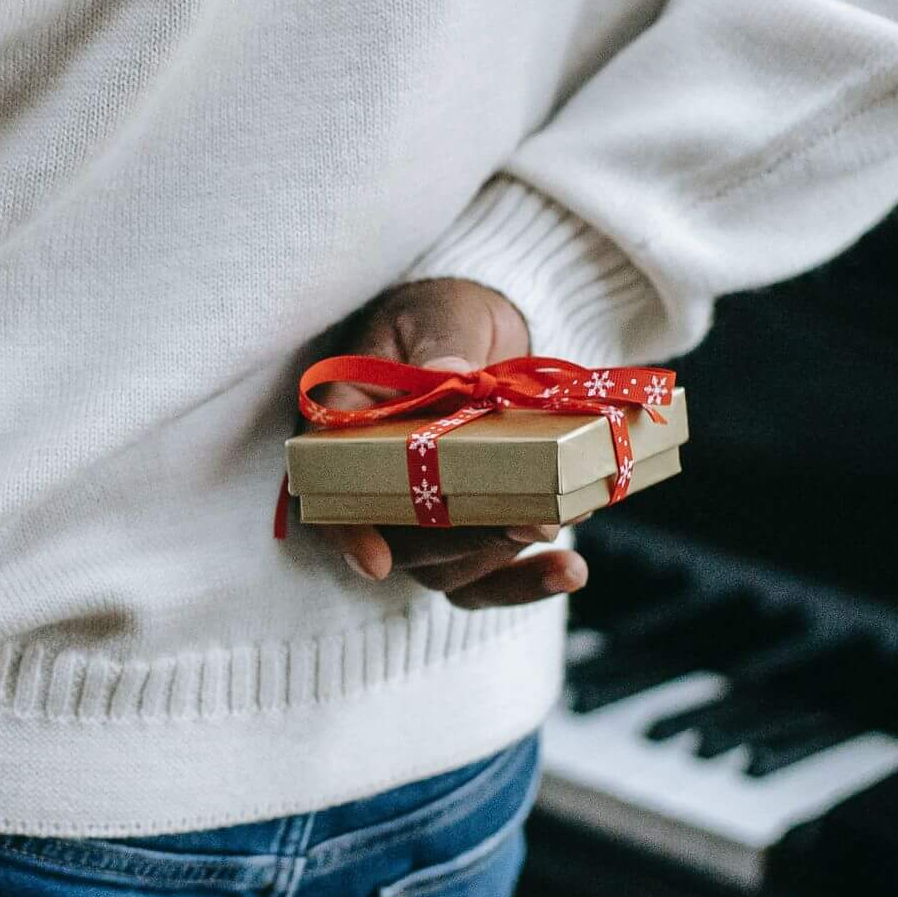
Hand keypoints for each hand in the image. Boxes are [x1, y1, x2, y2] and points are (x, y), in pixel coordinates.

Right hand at [314, 277, 588, 609]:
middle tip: (529, 518)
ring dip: (500, 553)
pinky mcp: (468, 531)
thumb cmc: (446, 313)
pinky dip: (526, 583)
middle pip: (397, 539)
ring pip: (444, 568)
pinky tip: (570, 570)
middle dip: (463, 538)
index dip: (345, 530)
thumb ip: (443, 343)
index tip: (375, 561)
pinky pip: (484, 581)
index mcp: (347, 424)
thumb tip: (447, 372)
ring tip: (559, 519)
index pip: (327, 485)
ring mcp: (421, 515)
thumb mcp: (443, 313)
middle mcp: (374, 481)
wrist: (487, 329)